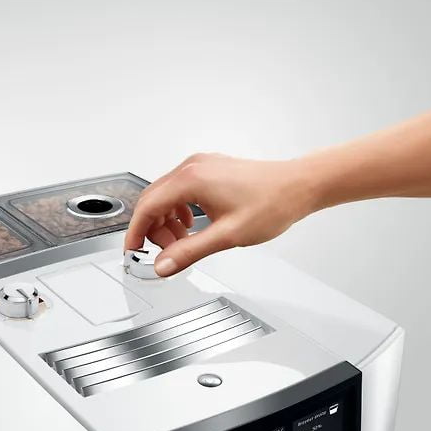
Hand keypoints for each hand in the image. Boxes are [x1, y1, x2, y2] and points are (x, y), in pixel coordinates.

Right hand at [125, 153, 315, 275]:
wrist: (298, 186)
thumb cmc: (272, 203)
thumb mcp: (227, 235)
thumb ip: (189, 251)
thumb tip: (163, 265)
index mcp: (191, 180)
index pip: (147, 206)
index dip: (135, 232)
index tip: (132, 251)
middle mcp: (192, 167)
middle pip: (153, 199)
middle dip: (153, 229)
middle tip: (166, 252)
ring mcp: (200, 165)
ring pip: (165, 194)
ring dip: (166, 220)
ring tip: (183, 241)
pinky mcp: (208, 168)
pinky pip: (180, 189)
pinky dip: (178, 209)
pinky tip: (192, 225)